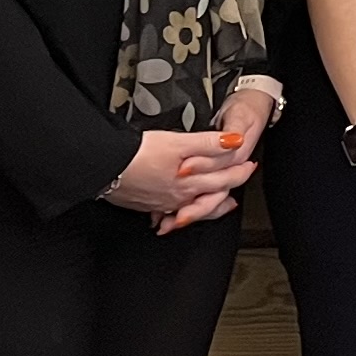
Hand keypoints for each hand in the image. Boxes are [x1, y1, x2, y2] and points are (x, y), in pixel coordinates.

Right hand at [106, 123, 260, 231]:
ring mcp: (165, 203)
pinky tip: (183, 213)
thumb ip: (208, 143)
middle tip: (241, 177)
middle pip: (213, 194)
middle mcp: (181, 197)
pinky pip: (174, 213)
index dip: (240, 170)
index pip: (225, 178)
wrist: (105, 167)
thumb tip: (235, 143)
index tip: (250, 164)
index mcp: (191, 182)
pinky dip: (185, 212)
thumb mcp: (178, 142)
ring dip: (212, 205)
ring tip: (223, 203)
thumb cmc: (139, 154)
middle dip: (231, 185)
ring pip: (196, 208)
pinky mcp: (149, 205)